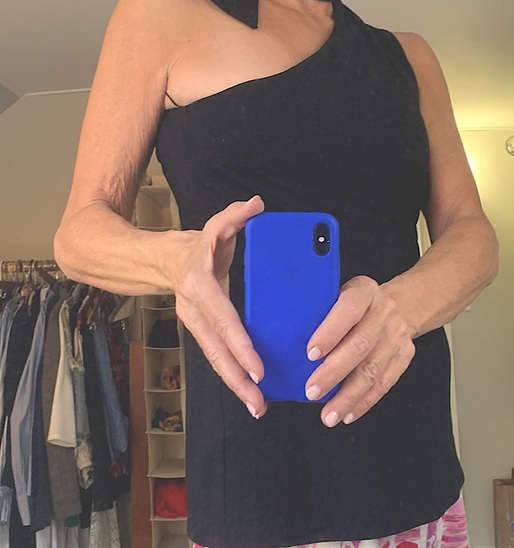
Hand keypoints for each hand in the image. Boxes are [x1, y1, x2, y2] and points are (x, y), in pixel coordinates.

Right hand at [167, 195, 266, 418]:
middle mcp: (194, 310)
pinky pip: (216, 356)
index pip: (223, 320)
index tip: (257, 368)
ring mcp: (194, 324)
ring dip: (235, 385)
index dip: (239, 344)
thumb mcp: (213, 228)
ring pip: (215, 359)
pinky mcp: (200, 332)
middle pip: (216, 350)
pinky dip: (231, 375)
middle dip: (237, 378)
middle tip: (258, 403)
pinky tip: (249, 392)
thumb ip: (234, 216)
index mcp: (199, 286)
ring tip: (257, 407)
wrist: (159, 262)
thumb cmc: (192, 247)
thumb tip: (258, 203)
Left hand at [304, 276, 416, 426]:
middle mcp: (383, 311)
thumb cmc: (355, 303)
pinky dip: (365, 402)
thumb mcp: (338, 293)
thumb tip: (280, 340)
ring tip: (329, 415)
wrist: (401, 304)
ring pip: (373, 369)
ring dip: (348, 396)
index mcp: (363, 291)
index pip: (348, 310)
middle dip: (334, 372)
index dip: (330, 333)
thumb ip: (318, 311)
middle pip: (360, 345)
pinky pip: (385, 383)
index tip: (310, 354)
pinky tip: (348, 414)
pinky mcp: (404, 355)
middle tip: (312, 392)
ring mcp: (396, 334)